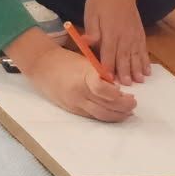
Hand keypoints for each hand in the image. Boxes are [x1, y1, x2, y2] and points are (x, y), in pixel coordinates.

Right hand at [8, 28, 135, 122]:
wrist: (41, 66)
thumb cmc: (65, 60)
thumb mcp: (86, 62)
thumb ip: (101, 75)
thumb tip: (118, 88)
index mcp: (82, 77)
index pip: (103, 89)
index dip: (117, 94)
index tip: (124, 91)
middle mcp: (79, 93)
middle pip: (106, 106)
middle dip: (124, 107)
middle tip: (133, 103)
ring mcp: (74, 103)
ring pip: (101, 115)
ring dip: (117, 115)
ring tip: (127, 111)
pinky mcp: (71, 109)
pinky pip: (92, 116)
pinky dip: (105, 116)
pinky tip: (113, 113)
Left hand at [84, 0, 149, 84]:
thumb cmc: (101, 2)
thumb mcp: (91, 13)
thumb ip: (92, 30)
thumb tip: (87, 42)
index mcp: (110, 32)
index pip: (109, 53)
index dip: (108, 67)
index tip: (108, 80)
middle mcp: (124, 35)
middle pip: (124, 57)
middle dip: (125, 72)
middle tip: (127, 86)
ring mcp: (134, 35)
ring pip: (136, 55)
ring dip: (137, 69)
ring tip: (140, 81)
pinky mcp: (140, 33)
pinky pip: (143, 50)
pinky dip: (146, 60)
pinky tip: (147, 70)